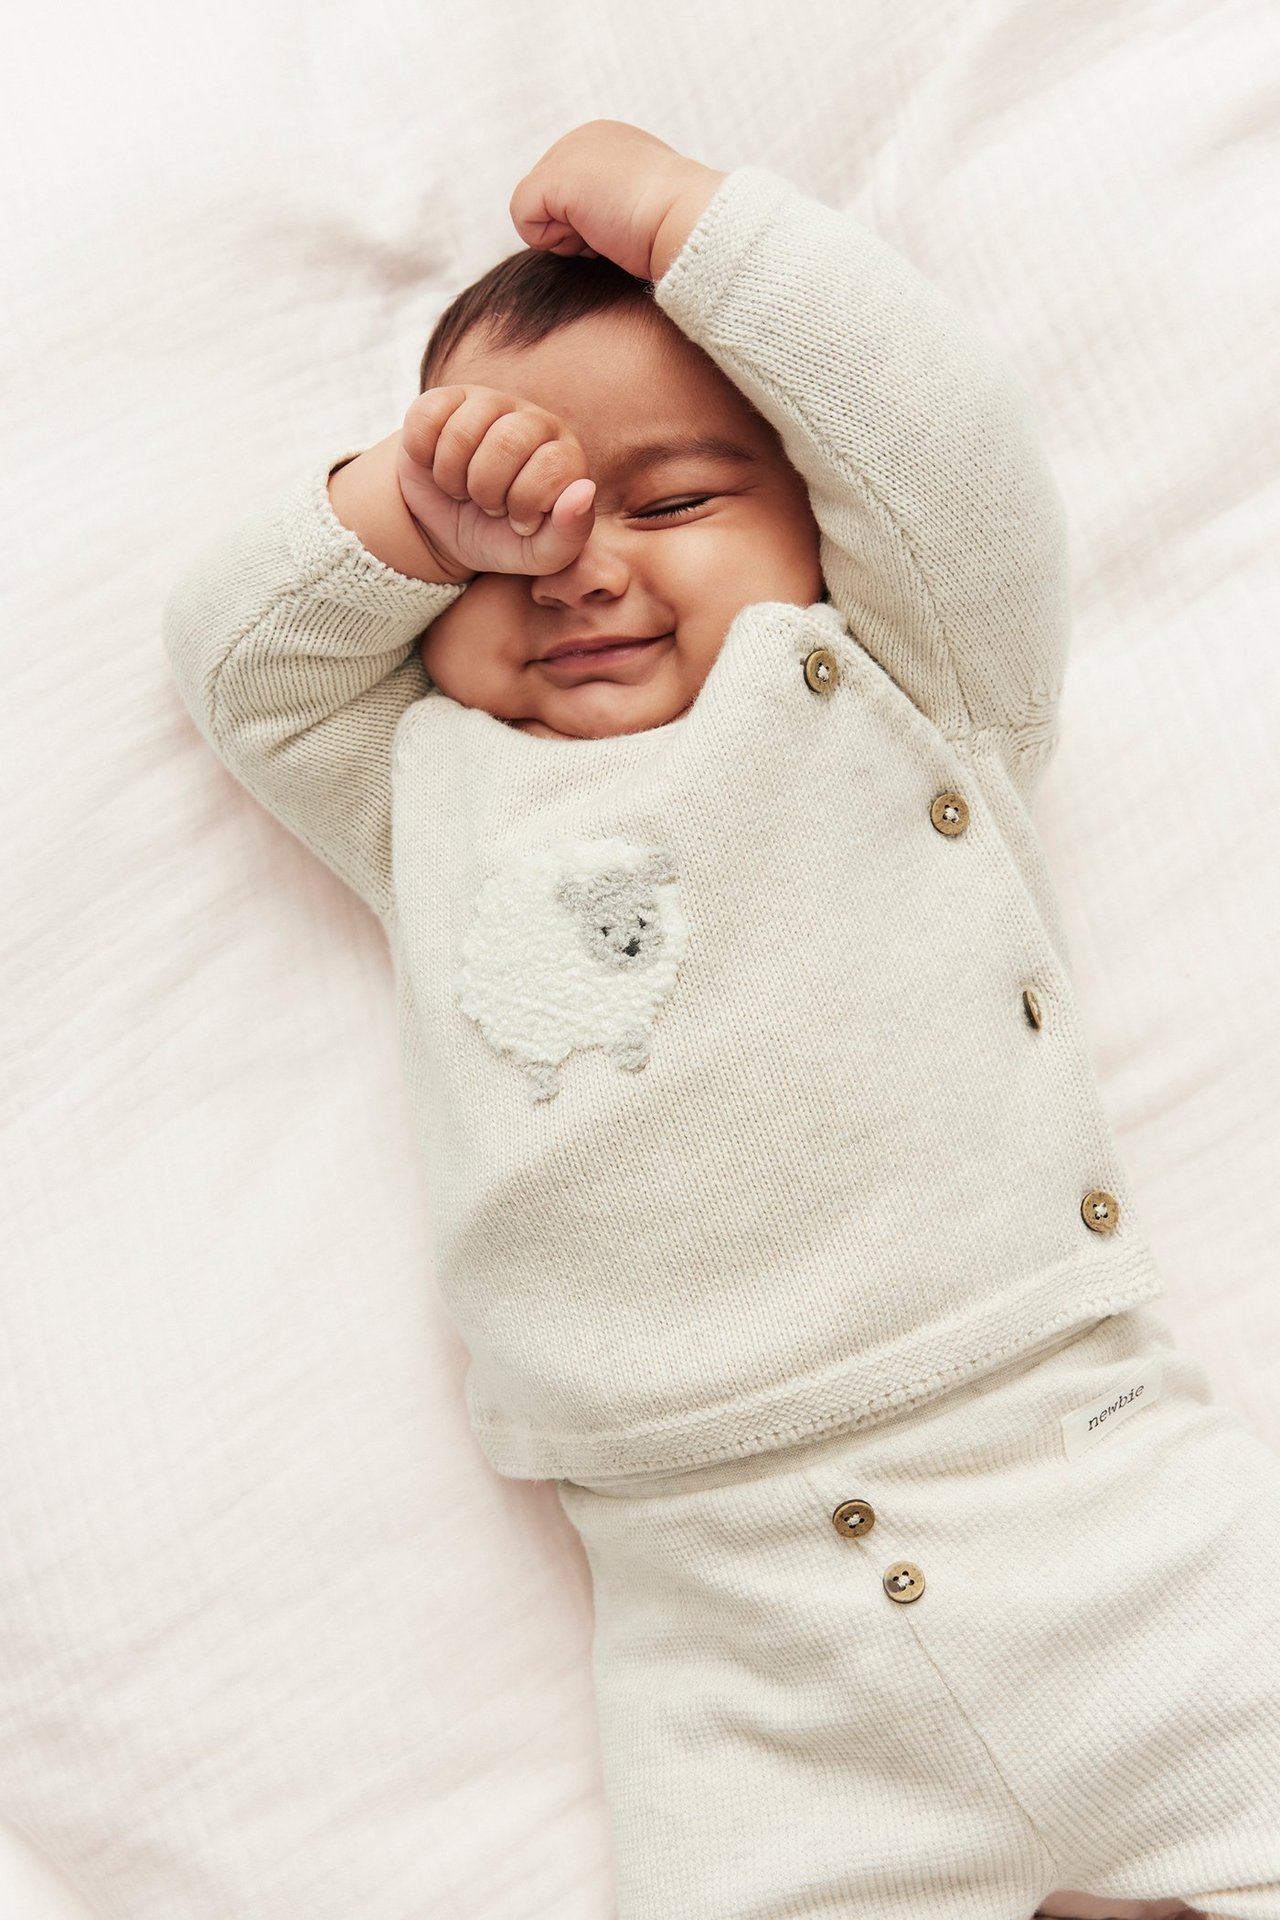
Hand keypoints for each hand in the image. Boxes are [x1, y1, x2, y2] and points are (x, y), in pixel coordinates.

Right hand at [397, 385, 596, 578]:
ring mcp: (489, 404)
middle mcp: (532, 421)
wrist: (446, 530)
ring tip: (462, 489)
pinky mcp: (445, 399)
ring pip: (464, 430)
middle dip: (487, 490)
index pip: (554, 464)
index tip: (519, 520)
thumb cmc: (501, 538)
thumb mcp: (540, 553)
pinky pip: (427, 418)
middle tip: (487, 505)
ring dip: (453, 477)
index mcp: (564, 454)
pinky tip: (436, 466)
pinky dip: (424, 455)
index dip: (526, 502)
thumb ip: (571, 532)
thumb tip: (584, 492)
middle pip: (508, 442)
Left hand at [509, 118, 725, 282]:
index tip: (629, 223)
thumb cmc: (678, 229)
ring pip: (535, 211)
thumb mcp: (644, 207)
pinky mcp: (554, 179)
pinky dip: (554, 241)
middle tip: (619, 229)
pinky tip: (592, 234)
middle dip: (576, 229)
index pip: (567, 196)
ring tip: (610, 230)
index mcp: (609, 143)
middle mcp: (585, 138)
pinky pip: (524, 220)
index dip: (591, 225)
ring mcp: (569, 153)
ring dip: (569, 238)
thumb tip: (592, 232)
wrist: (692, 221)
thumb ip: (612, 206)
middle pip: (546, 203)